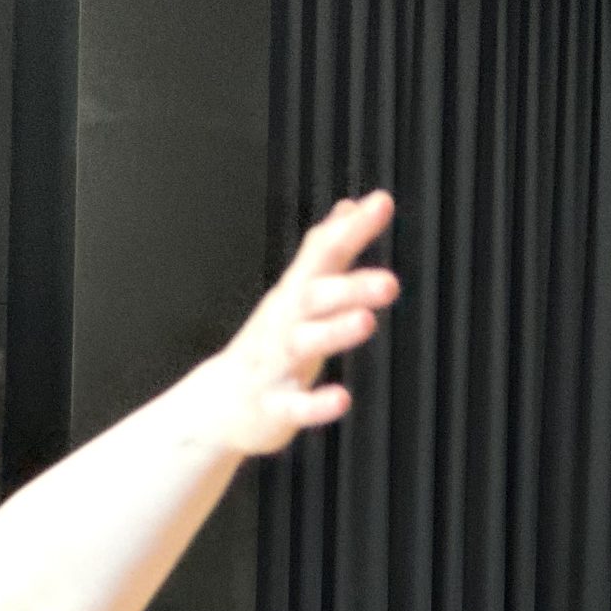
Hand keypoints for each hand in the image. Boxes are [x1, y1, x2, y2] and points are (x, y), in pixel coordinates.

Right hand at [203, 192, 400, 453]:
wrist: (221, 403)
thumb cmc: (270, 342)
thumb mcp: (297, 293)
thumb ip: (327, 252)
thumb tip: (350, 205)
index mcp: (294, 295)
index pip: (323, 253)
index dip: (352, 229)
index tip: (381, 203)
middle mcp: (284, 323)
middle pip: (314, 297)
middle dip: (350, 287)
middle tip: (390, 282)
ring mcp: (276, 364)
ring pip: (303, 343)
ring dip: (334, 331)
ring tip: (366, 322)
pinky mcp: (274, 407)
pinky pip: (295, 407)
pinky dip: (317, 404)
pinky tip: (342, 399)